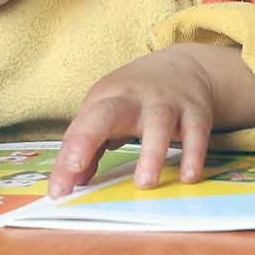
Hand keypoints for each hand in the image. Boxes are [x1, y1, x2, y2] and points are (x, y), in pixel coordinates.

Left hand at [49, 44, 254, 196]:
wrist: (186, 65)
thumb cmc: (138, 97)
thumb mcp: (109, 111)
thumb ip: (89, 146)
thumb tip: (72, 181)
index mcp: (106, 98)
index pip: (81, 128)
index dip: (68, 157)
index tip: (58, 189)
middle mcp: (133, 98)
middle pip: (107, 114)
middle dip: (88, 138)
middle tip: (77, 168)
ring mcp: (167, 102)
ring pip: (158, 124)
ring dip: (151, 153)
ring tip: (144, 184)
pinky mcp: (196, 110)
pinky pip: (196, 132)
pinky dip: (193, 154)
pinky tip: (188, 177)